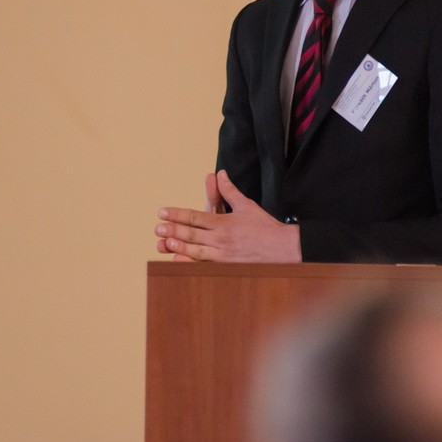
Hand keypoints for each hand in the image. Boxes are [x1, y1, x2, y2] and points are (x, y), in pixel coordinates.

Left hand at [155, 170, 300, 262]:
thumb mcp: (246, 205)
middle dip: (173, 230)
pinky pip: (206, 267)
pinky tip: (180, 263)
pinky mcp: (228, 268)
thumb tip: (219, 173)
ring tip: (164, 243)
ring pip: (196, 251)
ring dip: (179, 247)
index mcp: (224, 223)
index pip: (195, 217)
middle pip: (192, 234)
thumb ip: (229, 191)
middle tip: (157, 228)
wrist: (284, 249)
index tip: (162, 212)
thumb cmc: (265, 227)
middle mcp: (222, 239)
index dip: (177, 214)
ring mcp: (224, 255)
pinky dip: (192, 265)